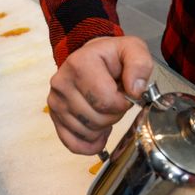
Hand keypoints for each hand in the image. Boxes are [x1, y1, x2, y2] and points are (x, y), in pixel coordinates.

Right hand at [47, 35, 154, 154]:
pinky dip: (89, 144)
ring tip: (106, 110)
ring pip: (87, 132)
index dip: (122, 103)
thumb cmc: (113, 56)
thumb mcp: (133, 50)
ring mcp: (55, 101)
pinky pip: (72, 143)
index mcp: (80, 63)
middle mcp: (62, 83)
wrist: (92, 57)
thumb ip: (140, 65)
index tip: (125, 94)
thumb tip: (135, 91)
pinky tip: (99, 134)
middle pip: (96, 119)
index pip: (105, 101)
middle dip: (114, 115)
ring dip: (103, 127)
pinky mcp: (54, 115)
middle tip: (116, 101)